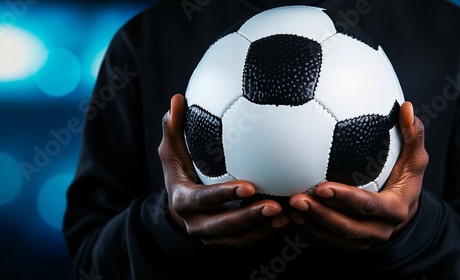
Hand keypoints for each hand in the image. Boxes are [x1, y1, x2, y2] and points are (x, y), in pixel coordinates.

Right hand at [158, 94, 289, 249]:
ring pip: (238, 238)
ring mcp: (211, 237)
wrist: (179, 205)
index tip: (249, 185)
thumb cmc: (180, 171)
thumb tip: (177, 100)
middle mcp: (195, 223)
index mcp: (183, 200)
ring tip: (286, 215)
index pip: (204, 199)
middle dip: (249, 216)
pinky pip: (246, 242)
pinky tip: (286, 220)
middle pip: (224, 225)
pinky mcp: (225, 242)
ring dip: (262, 228)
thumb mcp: (172, 151)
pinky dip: (265, 233)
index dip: (225, 194)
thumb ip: (174, 127)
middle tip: (275, 205)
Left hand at [289, 101, 428, 251]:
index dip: (346, 198)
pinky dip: (307, 229)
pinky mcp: (347, 244)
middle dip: (320, 214)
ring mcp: (362, 241)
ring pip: (332, 236)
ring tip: (289, 207)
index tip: (322, 186)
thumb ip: (412, 135)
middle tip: (296, 198)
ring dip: (309, 222)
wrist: (403, 215)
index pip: (368, 205)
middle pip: (346, 226)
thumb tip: (407, 108)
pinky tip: (290, 216)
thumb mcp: (414, 161)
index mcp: (394, 210)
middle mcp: (378, 230)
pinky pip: (325, 239)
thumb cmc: (404, 181)